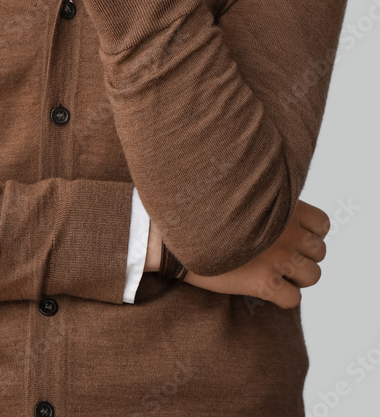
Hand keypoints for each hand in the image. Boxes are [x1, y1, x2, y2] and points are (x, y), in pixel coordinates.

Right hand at [146, 199, 329, 309]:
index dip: (311, 233)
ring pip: (312, 277)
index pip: (323, 224)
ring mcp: (277, 257)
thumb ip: (260, 202)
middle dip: (303, 257)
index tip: (292, 236)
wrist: (173, 233)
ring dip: (297, 278)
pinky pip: (293, 299)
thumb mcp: (234, 195)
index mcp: (280, 205)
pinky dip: (283, 298)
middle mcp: (285, 231)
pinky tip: (264, 289)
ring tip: (275, 274)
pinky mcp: (264, 282)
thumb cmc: (197, 212)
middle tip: (280, 258)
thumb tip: (267, 210)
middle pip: (319, 253)